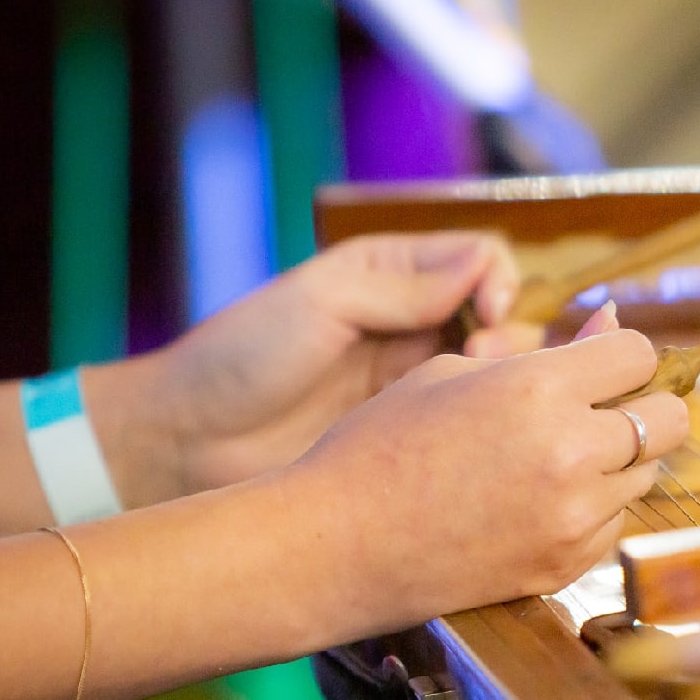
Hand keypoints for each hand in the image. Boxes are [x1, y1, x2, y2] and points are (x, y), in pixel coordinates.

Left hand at [150, 232, 544, 497]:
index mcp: (391, 273)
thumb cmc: (242, 356)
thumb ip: (404, 286)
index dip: (498, 282)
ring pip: (497, 367)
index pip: (481, 259)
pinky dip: (487, 416)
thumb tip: (483, 269)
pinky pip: (470, 416)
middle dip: (510, 331)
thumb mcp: (322, 301)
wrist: (190, 440)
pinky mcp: (413, 431)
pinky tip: (476, 428)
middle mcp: (413, 320)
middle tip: (483, 357)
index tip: (486, 314)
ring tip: (477, 390)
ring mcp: (416, 377)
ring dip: (503, 373)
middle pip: (503, 312)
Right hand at [290, 328, 688, 621]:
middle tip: (597, 411)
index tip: (598, 365)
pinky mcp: (565, 564)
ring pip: (646, 474)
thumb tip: (610, 321)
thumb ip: (545, 351)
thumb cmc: (379, 445)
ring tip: (553, 459)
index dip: (619, 353)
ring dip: (618, 460)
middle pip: (668, 419)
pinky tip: (540, 502)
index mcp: (539, 389)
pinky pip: (615, 522)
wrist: (333, 546)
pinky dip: (594, 509)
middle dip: (642, 406)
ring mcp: (573, 516)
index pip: (639, 353)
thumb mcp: (455, 372)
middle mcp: (570, 452)